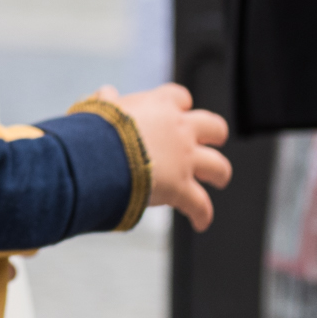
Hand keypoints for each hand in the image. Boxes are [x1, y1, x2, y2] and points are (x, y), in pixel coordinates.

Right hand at [101, 83, 231, 230]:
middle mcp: (180, 130)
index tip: (176, 112)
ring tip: (218, 179)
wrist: (100, 155)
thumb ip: (107, 101)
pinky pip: (200, 205)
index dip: (179, 105)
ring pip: (218, 165)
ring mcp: (185, 160)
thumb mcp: (99, 108)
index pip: (180, 97)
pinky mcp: (181, 188)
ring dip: (219, 174)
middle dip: (214, 135)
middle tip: (211, 141)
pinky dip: (202, 215)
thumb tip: (107, 95)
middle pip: (214, 127)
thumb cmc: (97, 130)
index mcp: (160, 106)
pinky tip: (200, 222)